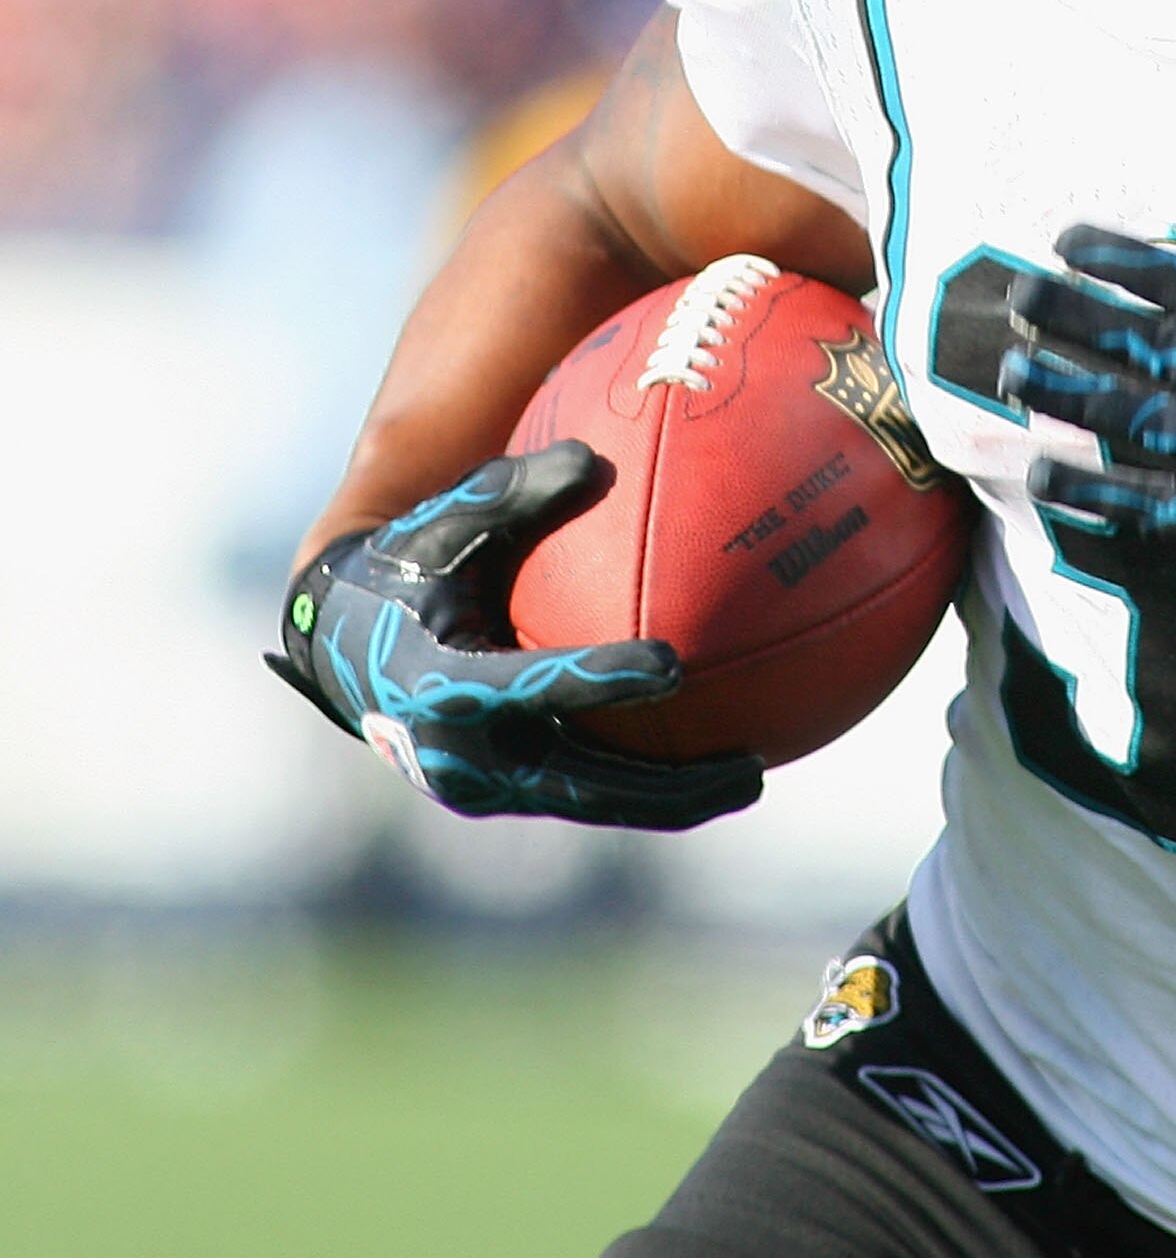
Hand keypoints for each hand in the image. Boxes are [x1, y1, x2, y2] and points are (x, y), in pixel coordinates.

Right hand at [266, 445, 762, 830]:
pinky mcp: (504, 791)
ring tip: (751, 778)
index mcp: (441, 683)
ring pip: (591, 800)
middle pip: (580, 782)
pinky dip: (643, 782)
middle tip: (749, 768)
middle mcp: (464, 751)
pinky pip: (583, 789)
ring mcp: (485, 783)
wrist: (342, 647)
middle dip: (666, 785)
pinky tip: (713, 757)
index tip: (674, 664)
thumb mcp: (443, 522)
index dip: (602, 676)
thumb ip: (511, 492)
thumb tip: (590, 458)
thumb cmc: (404, 567)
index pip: (534, 685)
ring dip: (668, 798)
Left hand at [997, 226, 1175, 645]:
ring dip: (1074, 393)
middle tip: (1019, 294)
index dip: (1128, 262)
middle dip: (1083, 318)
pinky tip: (1042, 471)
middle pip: (1160, 347)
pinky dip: (1096, 491)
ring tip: (1011, 369)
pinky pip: (1158, 505)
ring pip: (1148, 419)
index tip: (1067, 241)